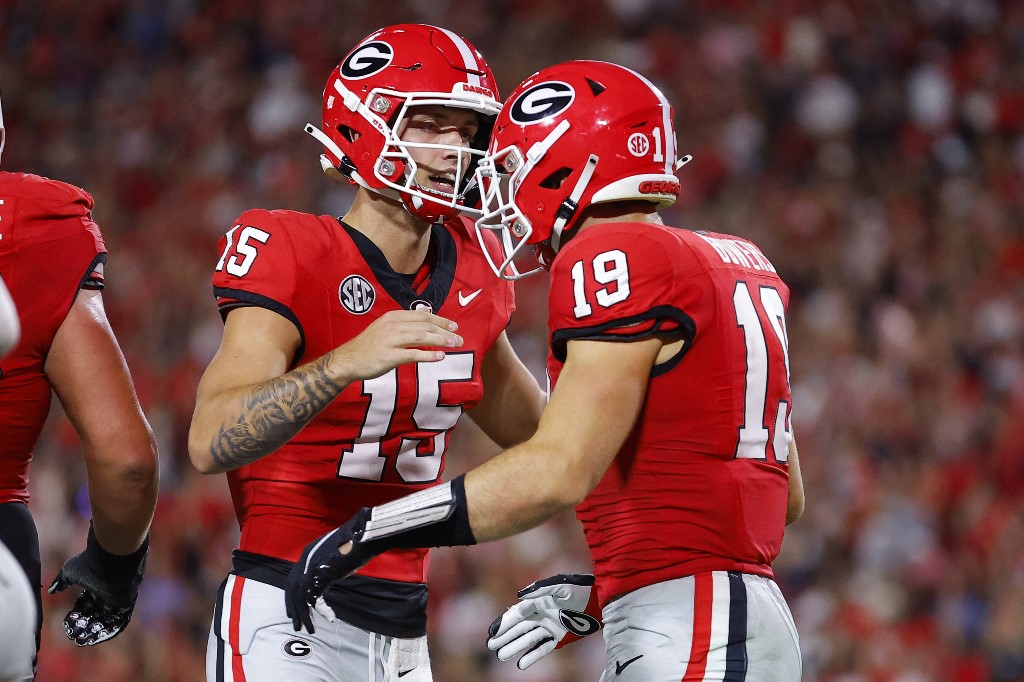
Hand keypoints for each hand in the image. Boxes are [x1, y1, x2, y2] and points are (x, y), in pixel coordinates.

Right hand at [48, 528, 147, 645]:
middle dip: (84, 627)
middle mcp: (106, 593)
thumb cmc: (90, 564)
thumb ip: (61, 582)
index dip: (76, 615)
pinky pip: (118, 622)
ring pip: (105, 620)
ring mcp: (117, 599)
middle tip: (73, 637)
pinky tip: (94, 639)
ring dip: (94, 632)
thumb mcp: (70, 572)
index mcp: (95, 585)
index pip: (85, 604)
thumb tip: (51, 590)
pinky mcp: (126, 604)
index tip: (66, 624)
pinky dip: (107, 631)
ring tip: (82, 641)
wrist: (112, 559)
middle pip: (94, 615)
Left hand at [284, 509, 379, 633]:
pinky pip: (315, 599)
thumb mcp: (335, 556)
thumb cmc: (356, 543)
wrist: (364, 535)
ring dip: (304, 615)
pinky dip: (321, 611)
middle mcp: (305, 560)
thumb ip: (327, 567)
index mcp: (307, 554)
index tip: (297, 610)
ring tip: (310, 629)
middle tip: (297, 624)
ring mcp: (311, 567)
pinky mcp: (321, 575)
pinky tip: (330, 617)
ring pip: (300, 597)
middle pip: (292, 590)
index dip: (293, 597)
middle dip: (294, 609)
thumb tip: (326, 579)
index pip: (293, 580)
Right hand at [334, 310, 462, 381]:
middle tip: (459, 338)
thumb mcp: (385, 329)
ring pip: (421, 337)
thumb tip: (425, 325)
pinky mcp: (389, 356)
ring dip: (441, 341)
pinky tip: (439, 356)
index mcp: (393, 317)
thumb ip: (403, 326)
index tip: (453, 326)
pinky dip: (428, 355)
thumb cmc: (368, 347)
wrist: (348, 360)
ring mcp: (390, 340)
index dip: (440, 320)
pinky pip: (413, 354)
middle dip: (445, 331)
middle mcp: (393, 326)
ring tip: (454, 345)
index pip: (422, 315)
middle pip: (425, 326)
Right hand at [487, 574, 601, 669]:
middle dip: (505, 636)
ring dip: (514, 647)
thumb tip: (519, 596)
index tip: (493, 631)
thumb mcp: (561, 585)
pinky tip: (521, 664)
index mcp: (538, 601)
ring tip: (501, 655)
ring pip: (528, 639)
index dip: (505, 622)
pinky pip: (542, 648)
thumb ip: (541, 588)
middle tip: (491, 645)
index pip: (517, 614)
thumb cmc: (580, 589)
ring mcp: (549, 627)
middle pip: (519, 627)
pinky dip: (532, 656)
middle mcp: (541, 614)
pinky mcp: (558, 637)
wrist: (600, 601)